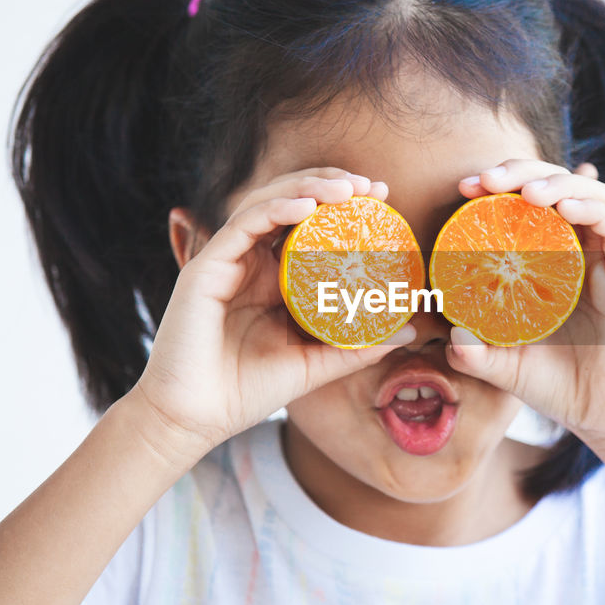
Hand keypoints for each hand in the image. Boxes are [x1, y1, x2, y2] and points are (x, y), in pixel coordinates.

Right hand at [128, 168, 415, 469]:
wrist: (194, 419)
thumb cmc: (247, 392)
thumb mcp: (315, 364)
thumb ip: (357, 346)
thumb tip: (410, 330)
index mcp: (272, 278)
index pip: (309, 225)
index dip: (343, 205)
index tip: (384, 199)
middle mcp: (249, 262)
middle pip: (290, 203)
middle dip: (331, 185)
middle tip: (372, 187)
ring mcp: (226, 261)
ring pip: (267, 203)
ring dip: (308, 187)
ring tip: (348, 188)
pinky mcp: (205, 267)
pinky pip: (243, 225)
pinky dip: (275, 208)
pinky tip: (307, 205)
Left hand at [446, 158, 604, 469]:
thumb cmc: (558, 385)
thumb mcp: (505, 367)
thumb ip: (475, 354)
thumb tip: (451, 334)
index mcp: (543, 260)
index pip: (520, 205)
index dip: (494, 188)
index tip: (463, 188)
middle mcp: (573, 249)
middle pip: (551, 185)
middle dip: (519, 170)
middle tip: (486, 179)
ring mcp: (601, 256)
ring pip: (585, 192)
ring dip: (555, 182)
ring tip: (525, 192)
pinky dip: (589, 206)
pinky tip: (564, 209)